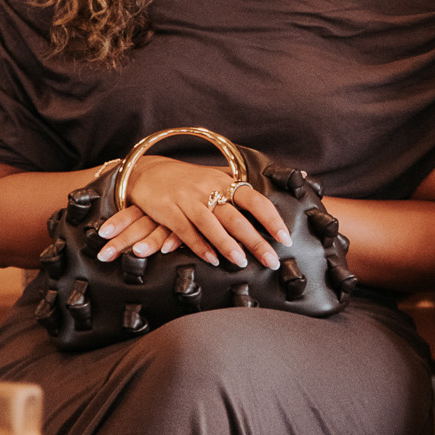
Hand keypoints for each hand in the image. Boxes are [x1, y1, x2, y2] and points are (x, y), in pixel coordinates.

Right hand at [95, 158, 290, 268]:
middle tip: (271, 261)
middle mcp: (208, 190)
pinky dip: (200, 246)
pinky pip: (186, 231)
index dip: (272, 219)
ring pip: (212, 225)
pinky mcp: (168, 211)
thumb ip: (237, 191)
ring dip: (228, 245)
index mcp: (225, 182)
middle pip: (236, 218)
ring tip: (242, 262)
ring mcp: (188, 200)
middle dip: (256, 241)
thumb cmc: (189, 180)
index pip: (255, 200)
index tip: (285, 238)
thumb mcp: (214, 178)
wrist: (148, 172)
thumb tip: (268, 203)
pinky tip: (212, 259)